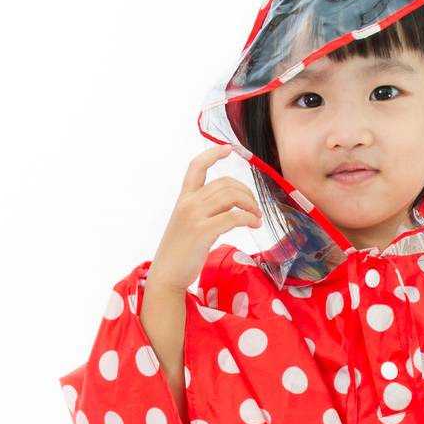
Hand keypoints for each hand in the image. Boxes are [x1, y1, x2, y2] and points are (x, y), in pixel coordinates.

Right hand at [147, 143, 262, 294]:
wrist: (167, 274)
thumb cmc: (180, 252)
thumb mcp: (188, 224)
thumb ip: (204, 211)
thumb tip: (231, 207)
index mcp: (183, 198)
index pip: (196, 167)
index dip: (213, 154)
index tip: (228, 149)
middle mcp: (188, 203)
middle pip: (225, 183)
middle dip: (246, 193)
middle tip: (255, 208)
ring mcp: (194, 216)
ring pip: (231, 196)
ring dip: (250, 205)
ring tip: (257, 217)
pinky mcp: (203, 232)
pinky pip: (234, 217)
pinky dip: (249, 218)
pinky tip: (254, 224)